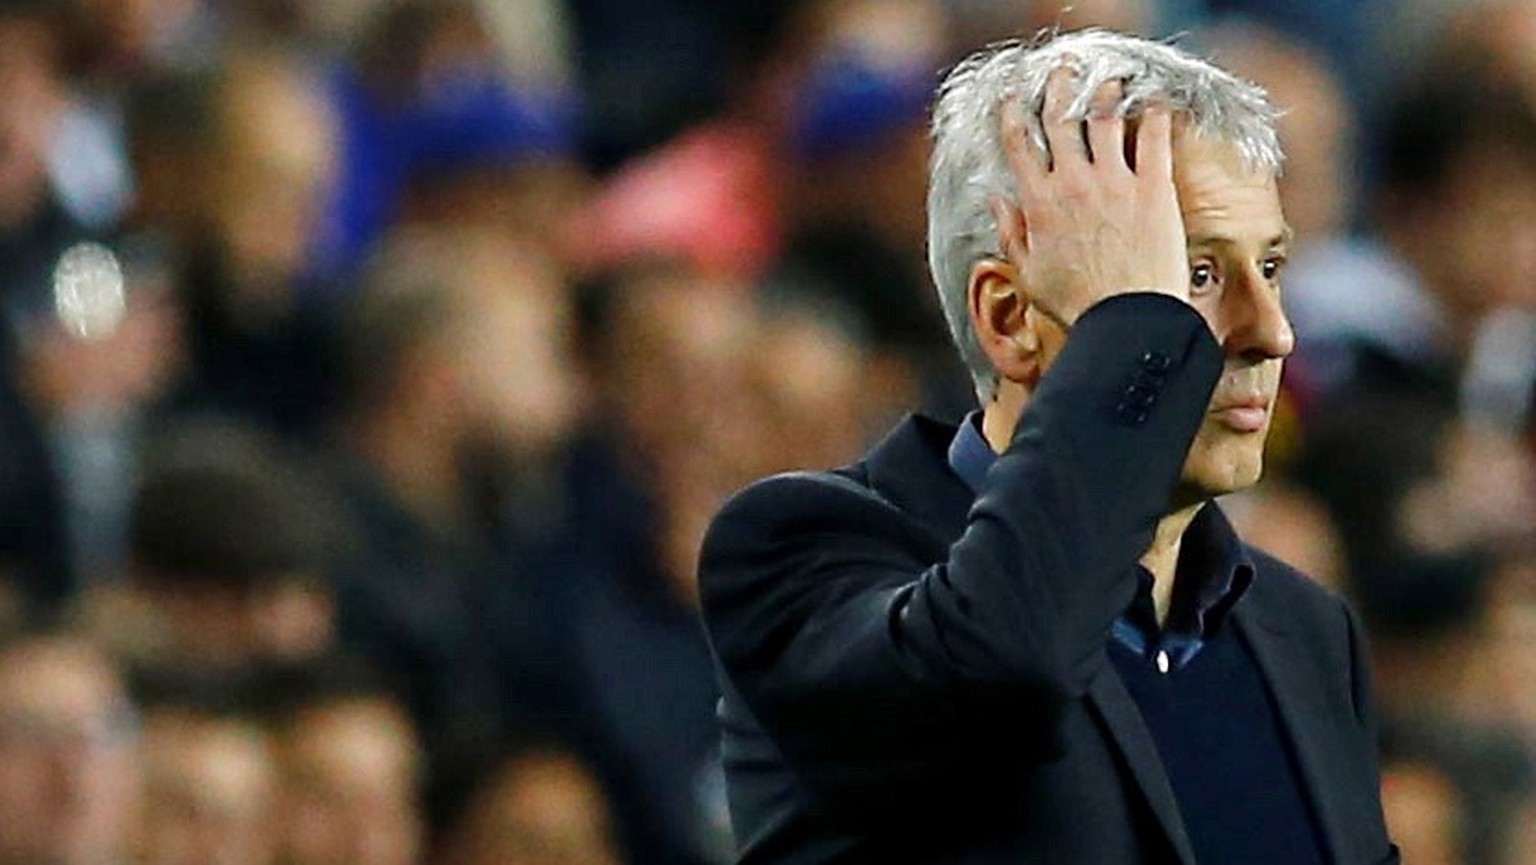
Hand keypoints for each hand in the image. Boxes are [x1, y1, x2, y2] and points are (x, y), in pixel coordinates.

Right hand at [990, 65, 1188, 327]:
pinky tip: (1153, 103)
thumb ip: (1011, 234)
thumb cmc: (1077, 305)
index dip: (1013, 115)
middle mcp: (1073, 183)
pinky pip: (1152, 139)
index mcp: (1039, 203)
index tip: (1014, 100)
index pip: (1019, 145)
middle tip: (1062, 74)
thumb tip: (996, 202)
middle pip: (1060, 120)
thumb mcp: (1029, 274)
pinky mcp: (1153, 187)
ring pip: (1104, 119)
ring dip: (1104, 93)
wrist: (1126, 319)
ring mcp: (1115, 181)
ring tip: (1108, 81)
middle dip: (1058, 90)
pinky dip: (1152, 115)